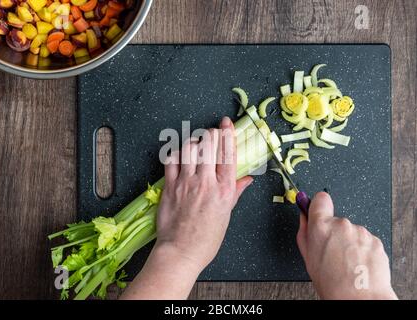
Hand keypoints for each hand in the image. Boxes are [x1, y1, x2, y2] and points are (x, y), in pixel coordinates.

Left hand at [121, 117, 252, 299]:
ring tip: (195, 145)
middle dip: (210, 134)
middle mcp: (206, 182)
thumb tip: (247, 179)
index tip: (226, 123)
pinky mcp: (169, 186)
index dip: (227, 134)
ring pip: (189, 148)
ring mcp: (186, 183)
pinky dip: (176, 153)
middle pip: (208, 145)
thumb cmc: (206, 239)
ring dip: (193, 142)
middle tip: (210, 134)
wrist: (181, 252)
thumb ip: (235, 192)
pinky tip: (180, 156)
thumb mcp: (227, 215)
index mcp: (224, 190)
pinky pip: (171, 159)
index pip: (228, 153)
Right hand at [296, 192, 396, 299]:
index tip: (318, 210)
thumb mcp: (308, 257)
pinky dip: (362, 250)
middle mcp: (341, 224)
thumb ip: (305, 232)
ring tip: (347, 262)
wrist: (358, 298)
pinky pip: (365, 240)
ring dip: (349, 242)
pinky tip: (358, 264)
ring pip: (352, 232)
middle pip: (336, 220)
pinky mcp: (375, 240)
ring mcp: (360, 232)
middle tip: (333, 252)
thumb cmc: (332, 283)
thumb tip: (304, 217)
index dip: (318, 205)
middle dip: (334, 232)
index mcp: (321, 226)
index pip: (320, 199)